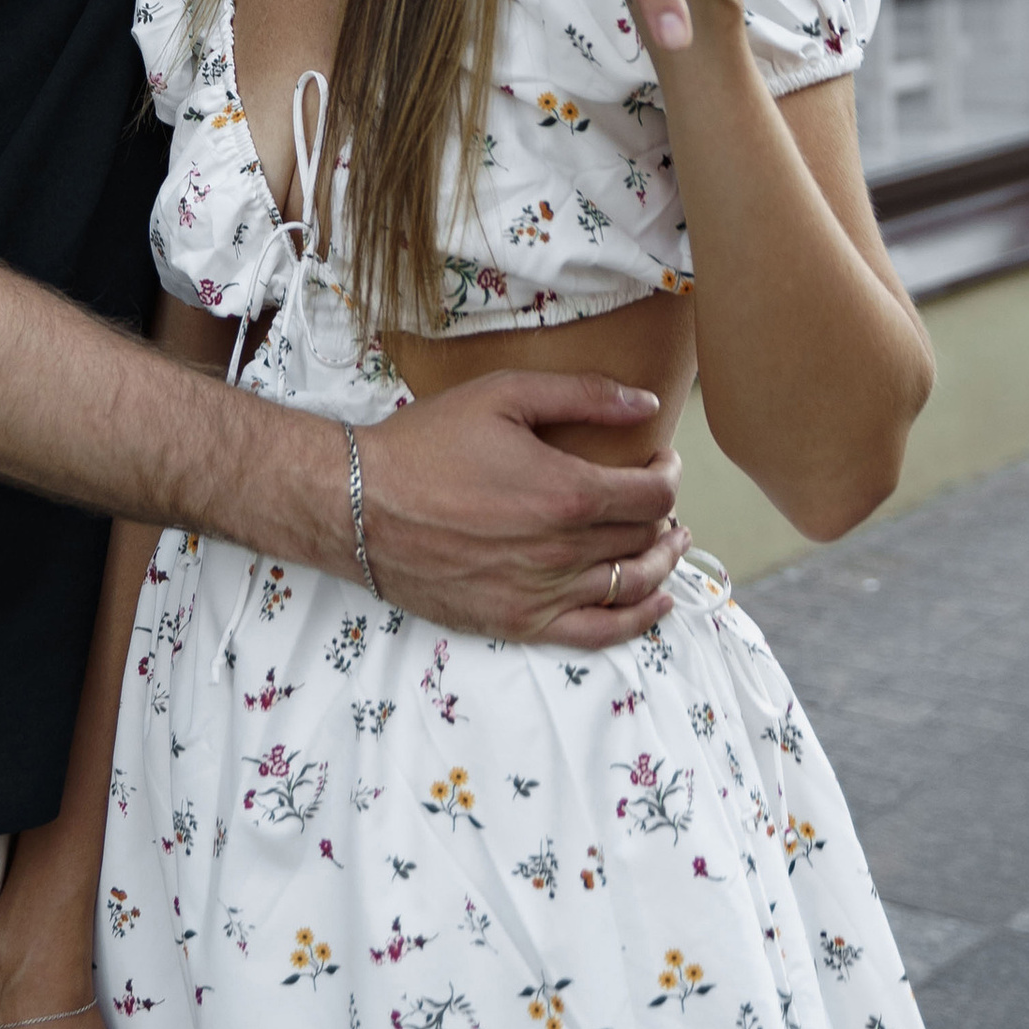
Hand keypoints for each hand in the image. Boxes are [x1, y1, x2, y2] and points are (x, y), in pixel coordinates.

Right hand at [357, 373, 687, 644]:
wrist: (359, 505)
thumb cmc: (427, 444)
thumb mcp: (503, 395)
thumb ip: (582, 395)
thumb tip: (647, 404)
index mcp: (567, 492)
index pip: (652, 494)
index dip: (668, 474)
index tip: (660, 460)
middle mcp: (563, 551)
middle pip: (644, 537)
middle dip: (663, 514)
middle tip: (658, 497)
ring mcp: (543, 594)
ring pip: (632, 585)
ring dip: (661, 562)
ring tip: (669, 543)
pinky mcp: (518, 623)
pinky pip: (598, 633)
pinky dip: (636, 621)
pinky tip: (655, 603)